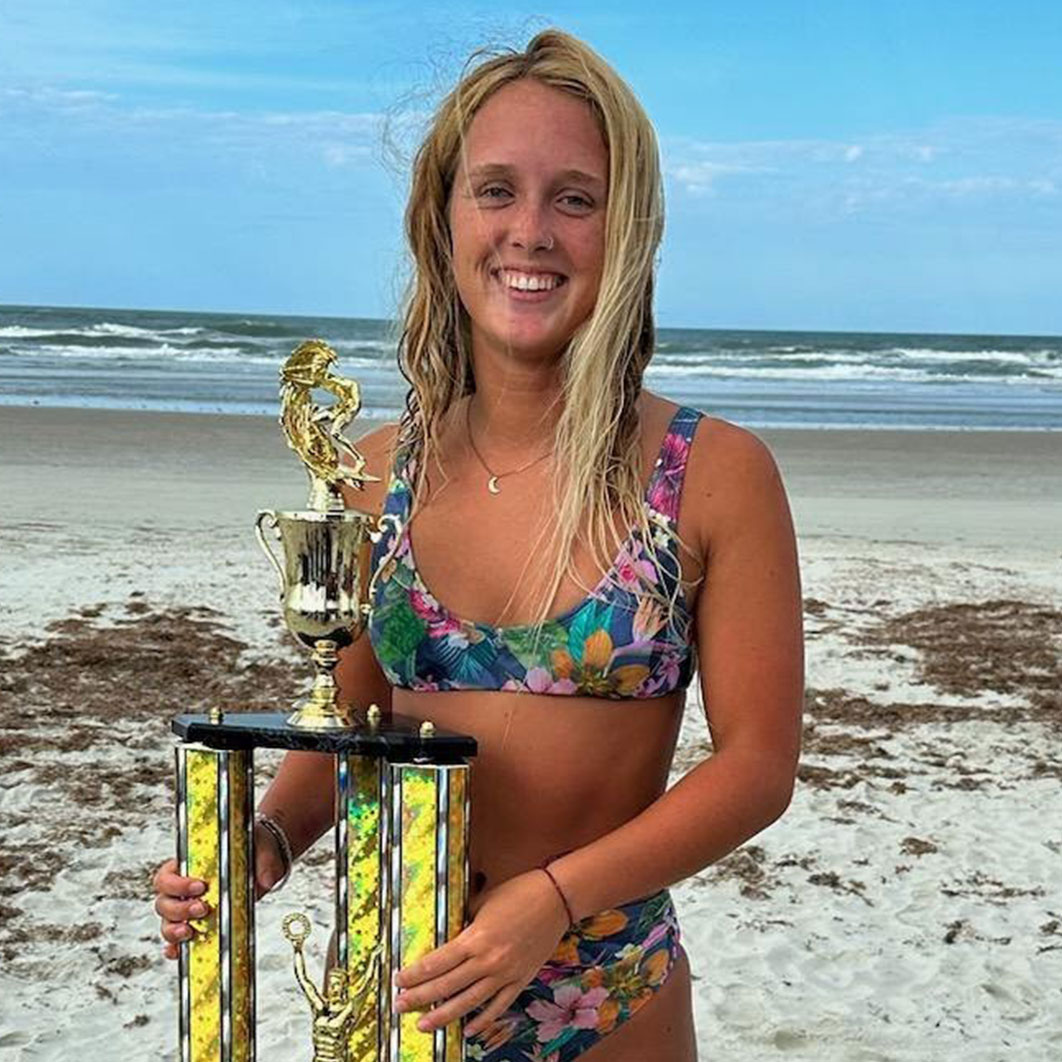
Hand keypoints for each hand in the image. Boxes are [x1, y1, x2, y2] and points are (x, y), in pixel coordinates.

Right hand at [152, 823, 287, 959]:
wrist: (265, 861)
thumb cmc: (254, 850)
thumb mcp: (261, 849)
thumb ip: (264, 864)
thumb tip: (266, 881)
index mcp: (190, 865)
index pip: (167, 876)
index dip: (177, 884)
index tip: (200, 887)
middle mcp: (183, 888)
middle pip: (163, 903)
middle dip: (179, 909)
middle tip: (203, 909)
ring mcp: (188, 907)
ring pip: (167, 922)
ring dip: (175, 930)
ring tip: (192, 932)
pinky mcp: (197, 924)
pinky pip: (177, 940)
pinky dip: (176, 948)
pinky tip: (182, 952)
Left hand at [393, 869, 570, 1038]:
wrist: (556, 898)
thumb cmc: (519, 892)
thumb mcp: (484, 901)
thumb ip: (465, 920)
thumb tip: (448, 931)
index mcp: (476, 938)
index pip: (437, 962)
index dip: (415, 974)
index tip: (398, 981)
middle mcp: (488, 960)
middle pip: (447, 985)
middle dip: (420, 997)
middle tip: (399, 1006)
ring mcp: (505, 974)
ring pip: (469, 1002)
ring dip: (444, 1015)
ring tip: (424, 1024)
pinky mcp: (521, 979)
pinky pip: (499, 1006)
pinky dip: (483, 1021)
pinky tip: (468, 1030)